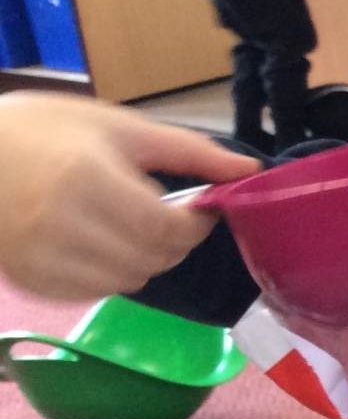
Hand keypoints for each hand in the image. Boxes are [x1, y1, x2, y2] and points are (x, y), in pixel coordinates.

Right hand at [0, 95, 258, 301]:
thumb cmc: (42, 130)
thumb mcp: (116, 127)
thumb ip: (188, 151)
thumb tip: (248, 171)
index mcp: (85, 178)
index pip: (164, 228)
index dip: (194, 227)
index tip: (199, 212)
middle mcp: (58, 223)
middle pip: (150, 258)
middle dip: (174, 243)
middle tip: (167, 217)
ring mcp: (38, 256)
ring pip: (128, 281)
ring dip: (145, 259)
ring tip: (129, 226)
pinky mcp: (28, 279)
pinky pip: (95, 292)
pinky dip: (112, 273)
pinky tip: (101, 243)